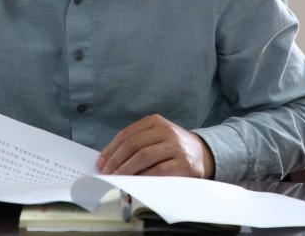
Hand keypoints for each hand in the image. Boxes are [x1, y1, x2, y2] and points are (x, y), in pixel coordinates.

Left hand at [96, 114, 214, 178]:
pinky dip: (142, 177)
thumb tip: (109, 160)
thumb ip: (137, 143)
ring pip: (143, 157)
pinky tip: (133, 182)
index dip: (111, 149)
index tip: (101, 162)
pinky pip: (157, 171)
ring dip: (125, 170)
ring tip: (116, 178)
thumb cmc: (172, 148)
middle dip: (115, 161)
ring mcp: (176, 147)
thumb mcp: (156, 137)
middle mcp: (167, 131)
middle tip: (106, 172)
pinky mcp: (184, 164)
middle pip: (133, 145)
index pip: (127, 135)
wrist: (203, 154)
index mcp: (156, 121)